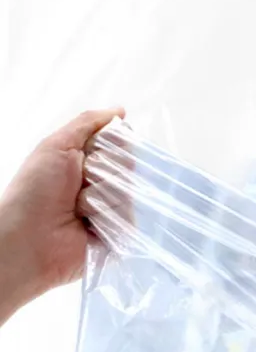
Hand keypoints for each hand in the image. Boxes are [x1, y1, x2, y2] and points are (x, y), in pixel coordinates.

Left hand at [0, 108, 124, 309]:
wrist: (28, 239)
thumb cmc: (34, 191)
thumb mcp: (56, 145)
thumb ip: (87, 123)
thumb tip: (120, 111)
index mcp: (87, 162)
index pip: (120, 144)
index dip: (111, 146)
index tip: (92, 154)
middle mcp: (102, 184)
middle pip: (128, 165)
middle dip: (104, 171)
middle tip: (80, 183)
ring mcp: (111, 209)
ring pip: (129, 190)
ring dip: (102, 196)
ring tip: (80, 208)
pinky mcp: (119, 233)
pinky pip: (130, 215)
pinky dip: (108, 216)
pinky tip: (90, 224)